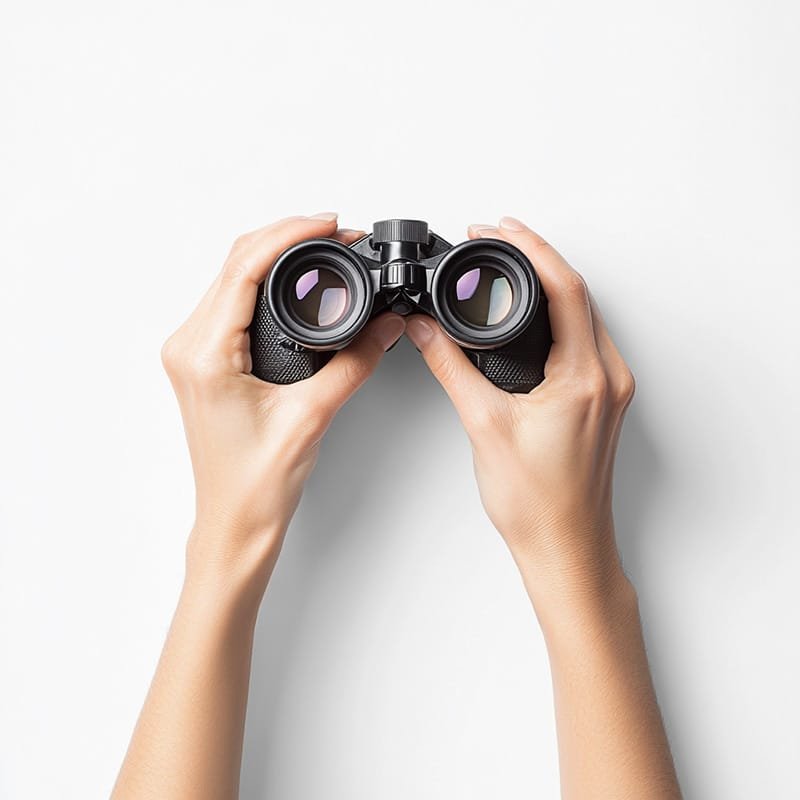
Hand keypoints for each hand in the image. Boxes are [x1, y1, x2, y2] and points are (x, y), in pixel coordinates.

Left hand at [161, 213, 404, 596]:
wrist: (236, 522)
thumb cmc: (256, 484)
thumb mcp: (312, 416)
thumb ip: (356, 362)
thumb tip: (387, 323)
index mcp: (204, 353)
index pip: (244, 266)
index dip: (290, 235)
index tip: (329, 224)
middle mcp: (189, 346)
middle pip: (235, 263)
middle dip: (287, 238)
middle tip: (336, 233)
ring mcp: (193, 352)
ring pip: (232, 278)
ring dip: (276, 256)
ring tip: (322, 249)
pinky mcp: (205, 361)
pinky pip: (232, 301)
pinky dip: (265, 281)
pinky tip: (295, 280)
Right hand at [405, 216, 634, 608]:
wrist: (565, 547)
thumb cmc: (537, 502)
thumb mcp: (483, 426)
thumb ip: (451, 368)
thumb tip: (426, 330)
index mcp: (586, 377)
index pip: (566, 288)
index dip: (532, 249)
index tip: (501, 230)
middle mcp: (608, 378)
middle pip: (580, 293)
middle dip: (539, 258)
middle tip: (501, 239)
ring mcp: (610, 390)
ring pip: (586, 316)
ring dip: (552, 284)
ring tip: (513, 266)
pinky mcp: (602, 402)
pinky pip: (586, 340)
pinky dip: (559, 315)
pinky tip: (535, 315)